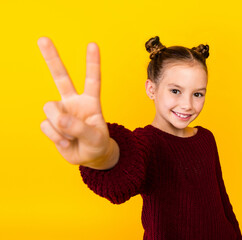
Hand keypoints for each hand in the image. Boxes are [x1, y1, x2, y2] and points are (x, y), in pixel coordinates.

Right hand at [39, 37, 110, 165]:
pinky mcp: (51, 123)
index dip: (92, 63)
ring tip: (71, 137)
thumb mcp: (96, 138)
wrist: (88, 157)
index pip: (92, 80)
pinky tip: (65, 142)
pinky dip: (55, 137)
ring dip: (59, 125)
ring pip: (50, 109)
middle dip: (52, 58)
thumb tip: (60, 119)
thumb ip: (80, 128)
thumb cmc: (96, 144)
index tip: (92, 44)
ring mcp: (61, 112)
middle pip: (61, 77)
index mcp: (90, 102)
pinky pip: (46, 126)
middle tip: (42, 39)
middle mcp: (74, 102)